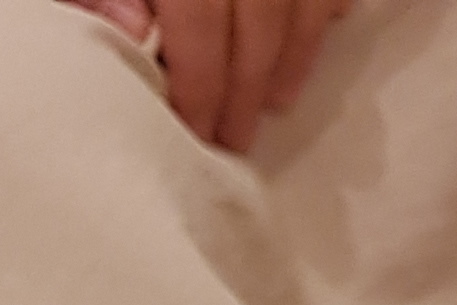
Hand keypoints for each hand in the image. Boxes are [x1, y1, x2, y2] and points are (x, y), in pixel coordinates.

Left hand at [65, 0, 352, 152]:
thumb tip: (127, 33)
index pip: (198, 21)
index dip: (200, 82)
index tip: (196, 131)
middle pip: (257, 18)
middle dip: (246, 85)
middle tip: (235, 139)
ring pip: (300, 3)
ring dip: (294, 56)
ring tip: (276, 100)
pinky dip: (328, 8)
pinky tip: (327, 28)